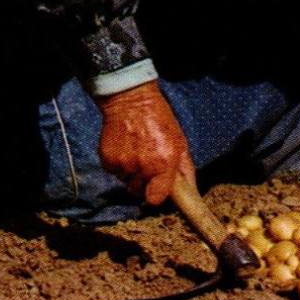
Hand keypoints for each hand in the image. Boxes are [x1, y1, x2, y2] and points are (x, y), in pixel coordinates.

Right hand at [95, 81, 195, 205]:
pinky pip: (113, 172)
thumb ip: (186, 170)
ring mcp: (123, 164)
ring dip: (130, 172)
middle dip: (143, 182)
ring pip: (126, 181)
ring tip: (135, 151)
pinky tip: (124, 148)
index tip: (156, 188)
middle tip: (146, 163)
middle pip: (138, 191)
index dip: (155, 195)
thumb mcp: (179, 142)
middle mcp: (143, 167)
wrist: (131, 101)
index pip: (155, 199)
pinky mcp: (107, 159)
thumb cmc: (160, 121)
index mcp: (164, 164)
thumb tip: (192, 192)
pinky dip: (118, 164)